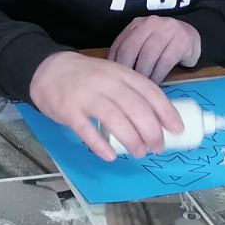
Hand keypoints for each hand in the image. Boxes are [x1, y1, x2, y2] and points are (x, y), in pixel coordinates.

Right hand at [29, 51, 182, 160]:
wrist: (47, 69)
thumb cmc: (85, 77)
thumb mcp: (111, 74)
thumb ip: (130, 91)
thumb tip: (156, 118)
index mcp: (120, 73)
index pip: (149, 92)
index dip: (166, 112)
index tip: (177, 129)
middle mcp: (106, 83)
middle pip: (136, 108)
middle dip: (152, 131)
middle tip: (157, 147)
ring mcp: (86, 96)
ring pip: (115, 119)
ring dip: (131, 139)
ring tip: (139, 152)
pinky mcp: (69, 110)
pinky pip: (87, 130)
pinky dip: (100, 144)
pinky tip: (110, 155)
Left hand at [109, 16, 201, 81]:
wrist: (191, 37)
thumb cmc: (164, 45)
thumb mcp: (144, 42)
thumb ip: (131, 52)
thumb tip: (114, 73)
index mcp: (137, 24)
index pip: (120, 44)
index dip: (115, 64)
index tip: (115, 79)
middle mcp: (151, 23)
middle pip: (131, 48)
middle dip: (127, 70)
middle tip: (127, 85)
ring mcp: (167, 30)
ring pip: (148, 55)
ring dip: (143, 74)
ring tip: (142, 86)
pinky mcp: (181, 40)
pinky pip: (165, 61)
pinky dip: (158, 75)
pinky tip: (156, 84)